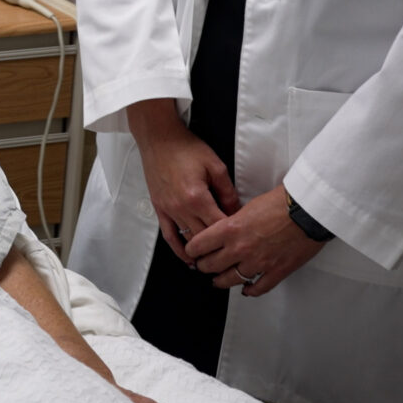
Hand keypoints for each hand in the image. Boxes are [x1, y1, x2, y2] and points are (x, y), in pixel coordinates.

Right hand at [126, 98, 239, 255]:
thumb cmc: (186, 148)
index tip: (243, 240)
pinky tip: (188, 257)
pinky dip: (178, 249)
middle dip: (219, 249)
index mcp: (197, 197)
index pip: (219, 227)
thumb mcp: (215, 165)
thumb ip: (228, 191)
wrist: (159, 138)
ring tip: (214, 263)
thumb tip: (237, 212)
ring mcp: (168, 210)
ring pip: (187, 239)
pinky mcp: (159, 208)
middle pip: (204, 238)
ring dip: (201, 253)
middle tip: (233, 256)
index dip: (233, 236)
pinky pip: (169, 235)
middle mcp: (181, 208)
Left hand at [182, 187, 323, 297]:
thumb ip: (233, 221)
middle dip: (204, 266)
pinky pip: (258, 288)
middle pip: (210, 265)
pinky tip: (246, 290)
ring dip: (221, 281)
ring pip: (230, 280)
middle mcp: (240, 249)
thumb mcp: (248, 206)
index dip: (192, 250)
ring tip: (218, 280)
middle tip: (203, 265)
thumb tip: (226, 229)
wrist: (308, 210)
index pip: (198, 245)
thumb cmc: (283, 202)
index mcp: (230, 229)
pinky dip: (250, 291)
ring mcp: (258, 263)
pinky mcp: (276, 271)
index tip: (192, 251)